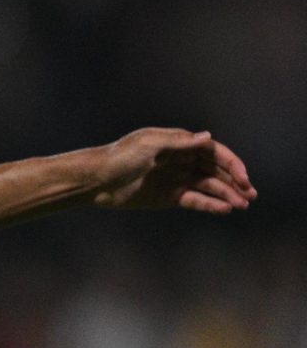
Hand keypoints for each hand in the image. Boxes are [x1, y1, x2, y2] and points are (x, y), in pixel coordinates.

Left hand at [87, 128, 254, 213]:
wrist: (95, 180)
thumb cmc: (120, 157)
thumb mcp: (149, 145)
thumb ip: (179, 143)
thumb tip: (208, 137)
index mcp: (179, 144)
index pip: (214, 152)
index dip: (232, 164)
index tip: (243, 178)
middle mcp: (181, 161)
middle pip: (215, 170)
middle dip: (235, 182)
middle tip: (250, 194)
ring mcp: (176, 179)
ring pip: (208, 187)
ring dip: (227, 195)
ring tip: (242, 205)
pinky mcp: (168, 197)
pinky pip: (195, 200)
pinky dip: (210, 204)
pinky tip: (224, 209)